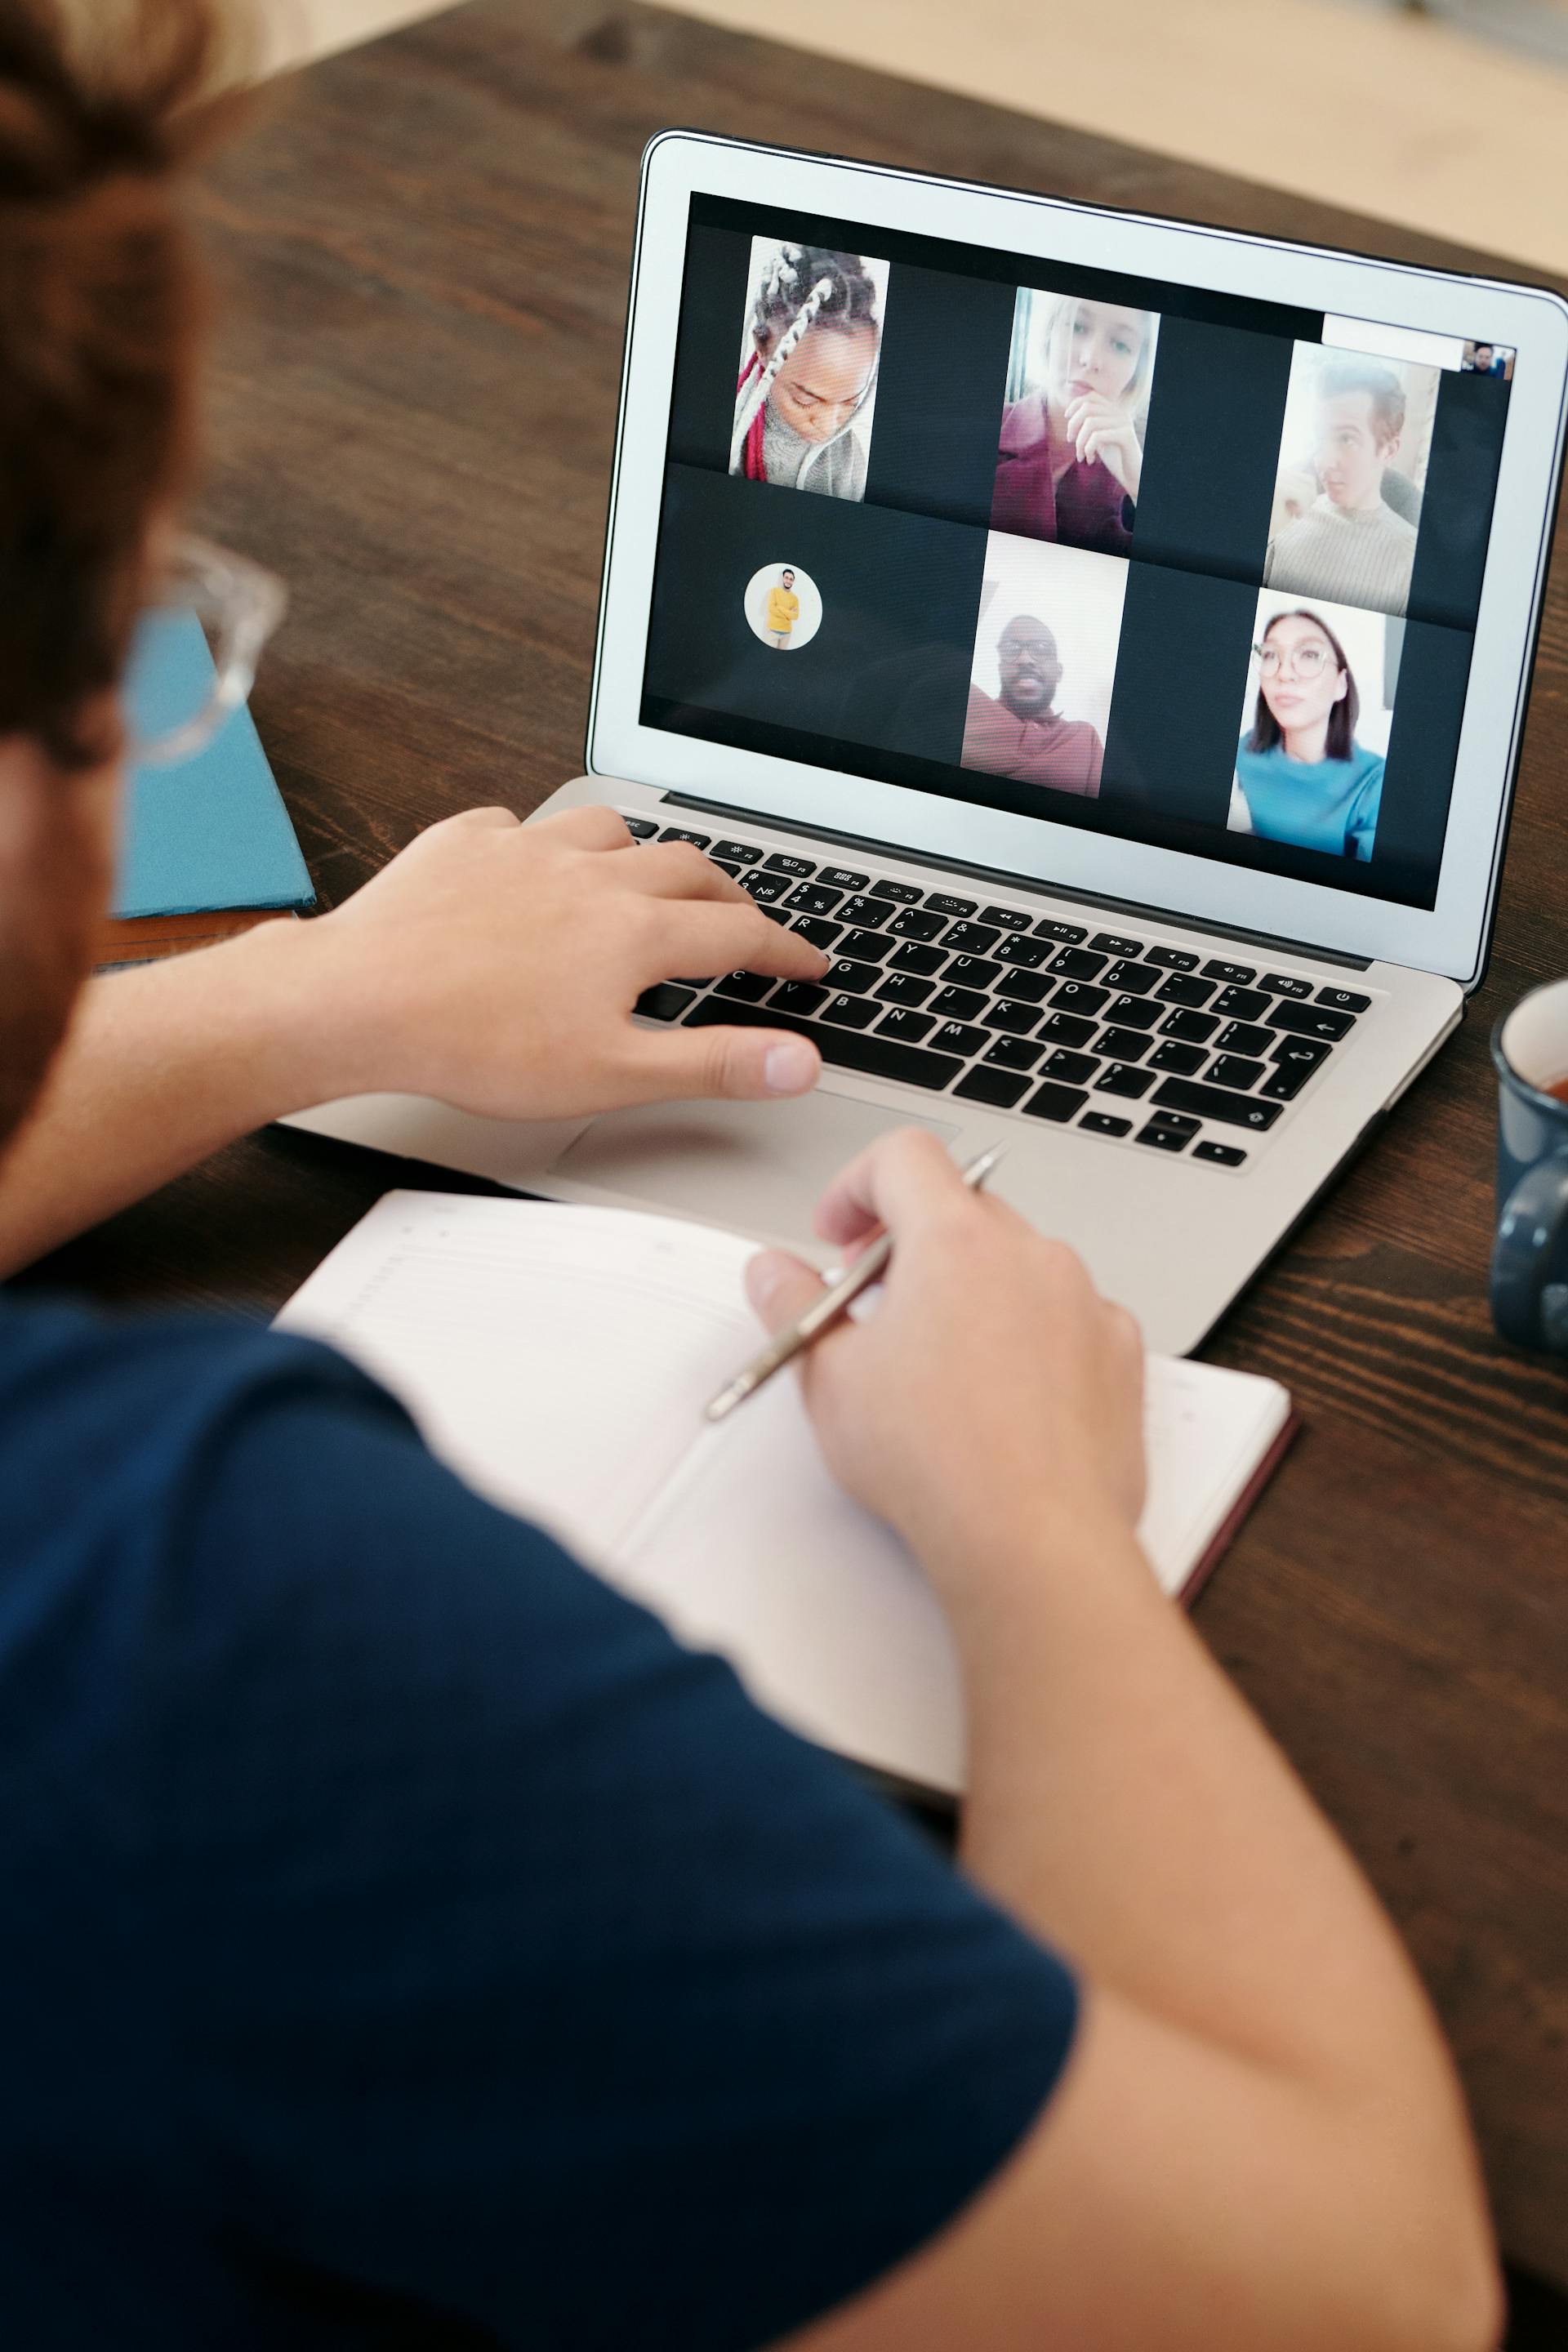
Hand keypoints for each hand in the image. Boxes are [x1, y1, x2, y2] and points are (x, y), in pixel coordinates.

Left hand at [289, 804, 829, 1118]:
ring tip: (646, 878)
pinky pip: (518, 825)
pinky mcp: (462, 844)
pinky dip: (543, 843)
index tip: (809, 963)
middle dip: (728, 892)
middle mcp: (589, 875)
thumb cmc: (475, 1045)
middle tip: (742, 919)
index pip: (739, 932)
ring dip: (643, 851)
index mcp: (634, 931)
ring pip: (609, 829)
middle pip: (687, 867)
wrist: (358, 1002)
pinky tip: (533, 866)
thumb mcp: (611, 1074)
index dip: (784, 951)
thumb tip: (796, 1061)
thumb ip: (711, 1063)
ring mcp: (523, 850)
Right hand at [744, 1129, 1145, 1600]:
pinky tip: (1000, 1394)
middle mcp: (1030, 1255)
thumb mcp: (829, 1379)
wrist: (1033, 1538)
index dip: (857, 1185)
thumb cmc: (940, 1463)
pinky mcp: (1120, 1353)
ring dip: (975, 1288)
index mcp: (955, 1241)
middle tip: (876, 1303)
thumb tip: (773, 1274)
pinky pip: (1069, 1315)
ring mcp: (1085, 1301)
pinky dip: (1032, 1335)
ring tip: (939, 1362)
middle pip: (964, 1207)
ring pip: (1019, 1263)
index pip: (903, 1156)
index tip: (840, 1233)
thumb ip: (792, 1306)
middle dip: (912, 1243)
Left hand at [1063, 391, 1140, 501]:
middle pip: (1087, 407)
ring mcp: (1124, 423)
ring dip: (1079, 442)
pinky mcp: (1125, 436)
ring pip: (1090, 423)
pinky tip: (1090, 460)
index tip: (1066, 417)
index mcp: (1114, 410)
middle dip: (1073, 424)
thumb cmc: (1114, 457)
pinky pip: (1097, 436)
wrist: (1132, 474)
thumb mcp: (1098, 437)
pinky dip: (1088, 449)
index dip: (1075, 404)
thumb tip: (1069, 413)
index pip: (1091, 396)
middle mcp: (1120, 413)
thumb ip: (1089, 425)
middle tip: (1070, 440)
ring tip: (1080, 456)